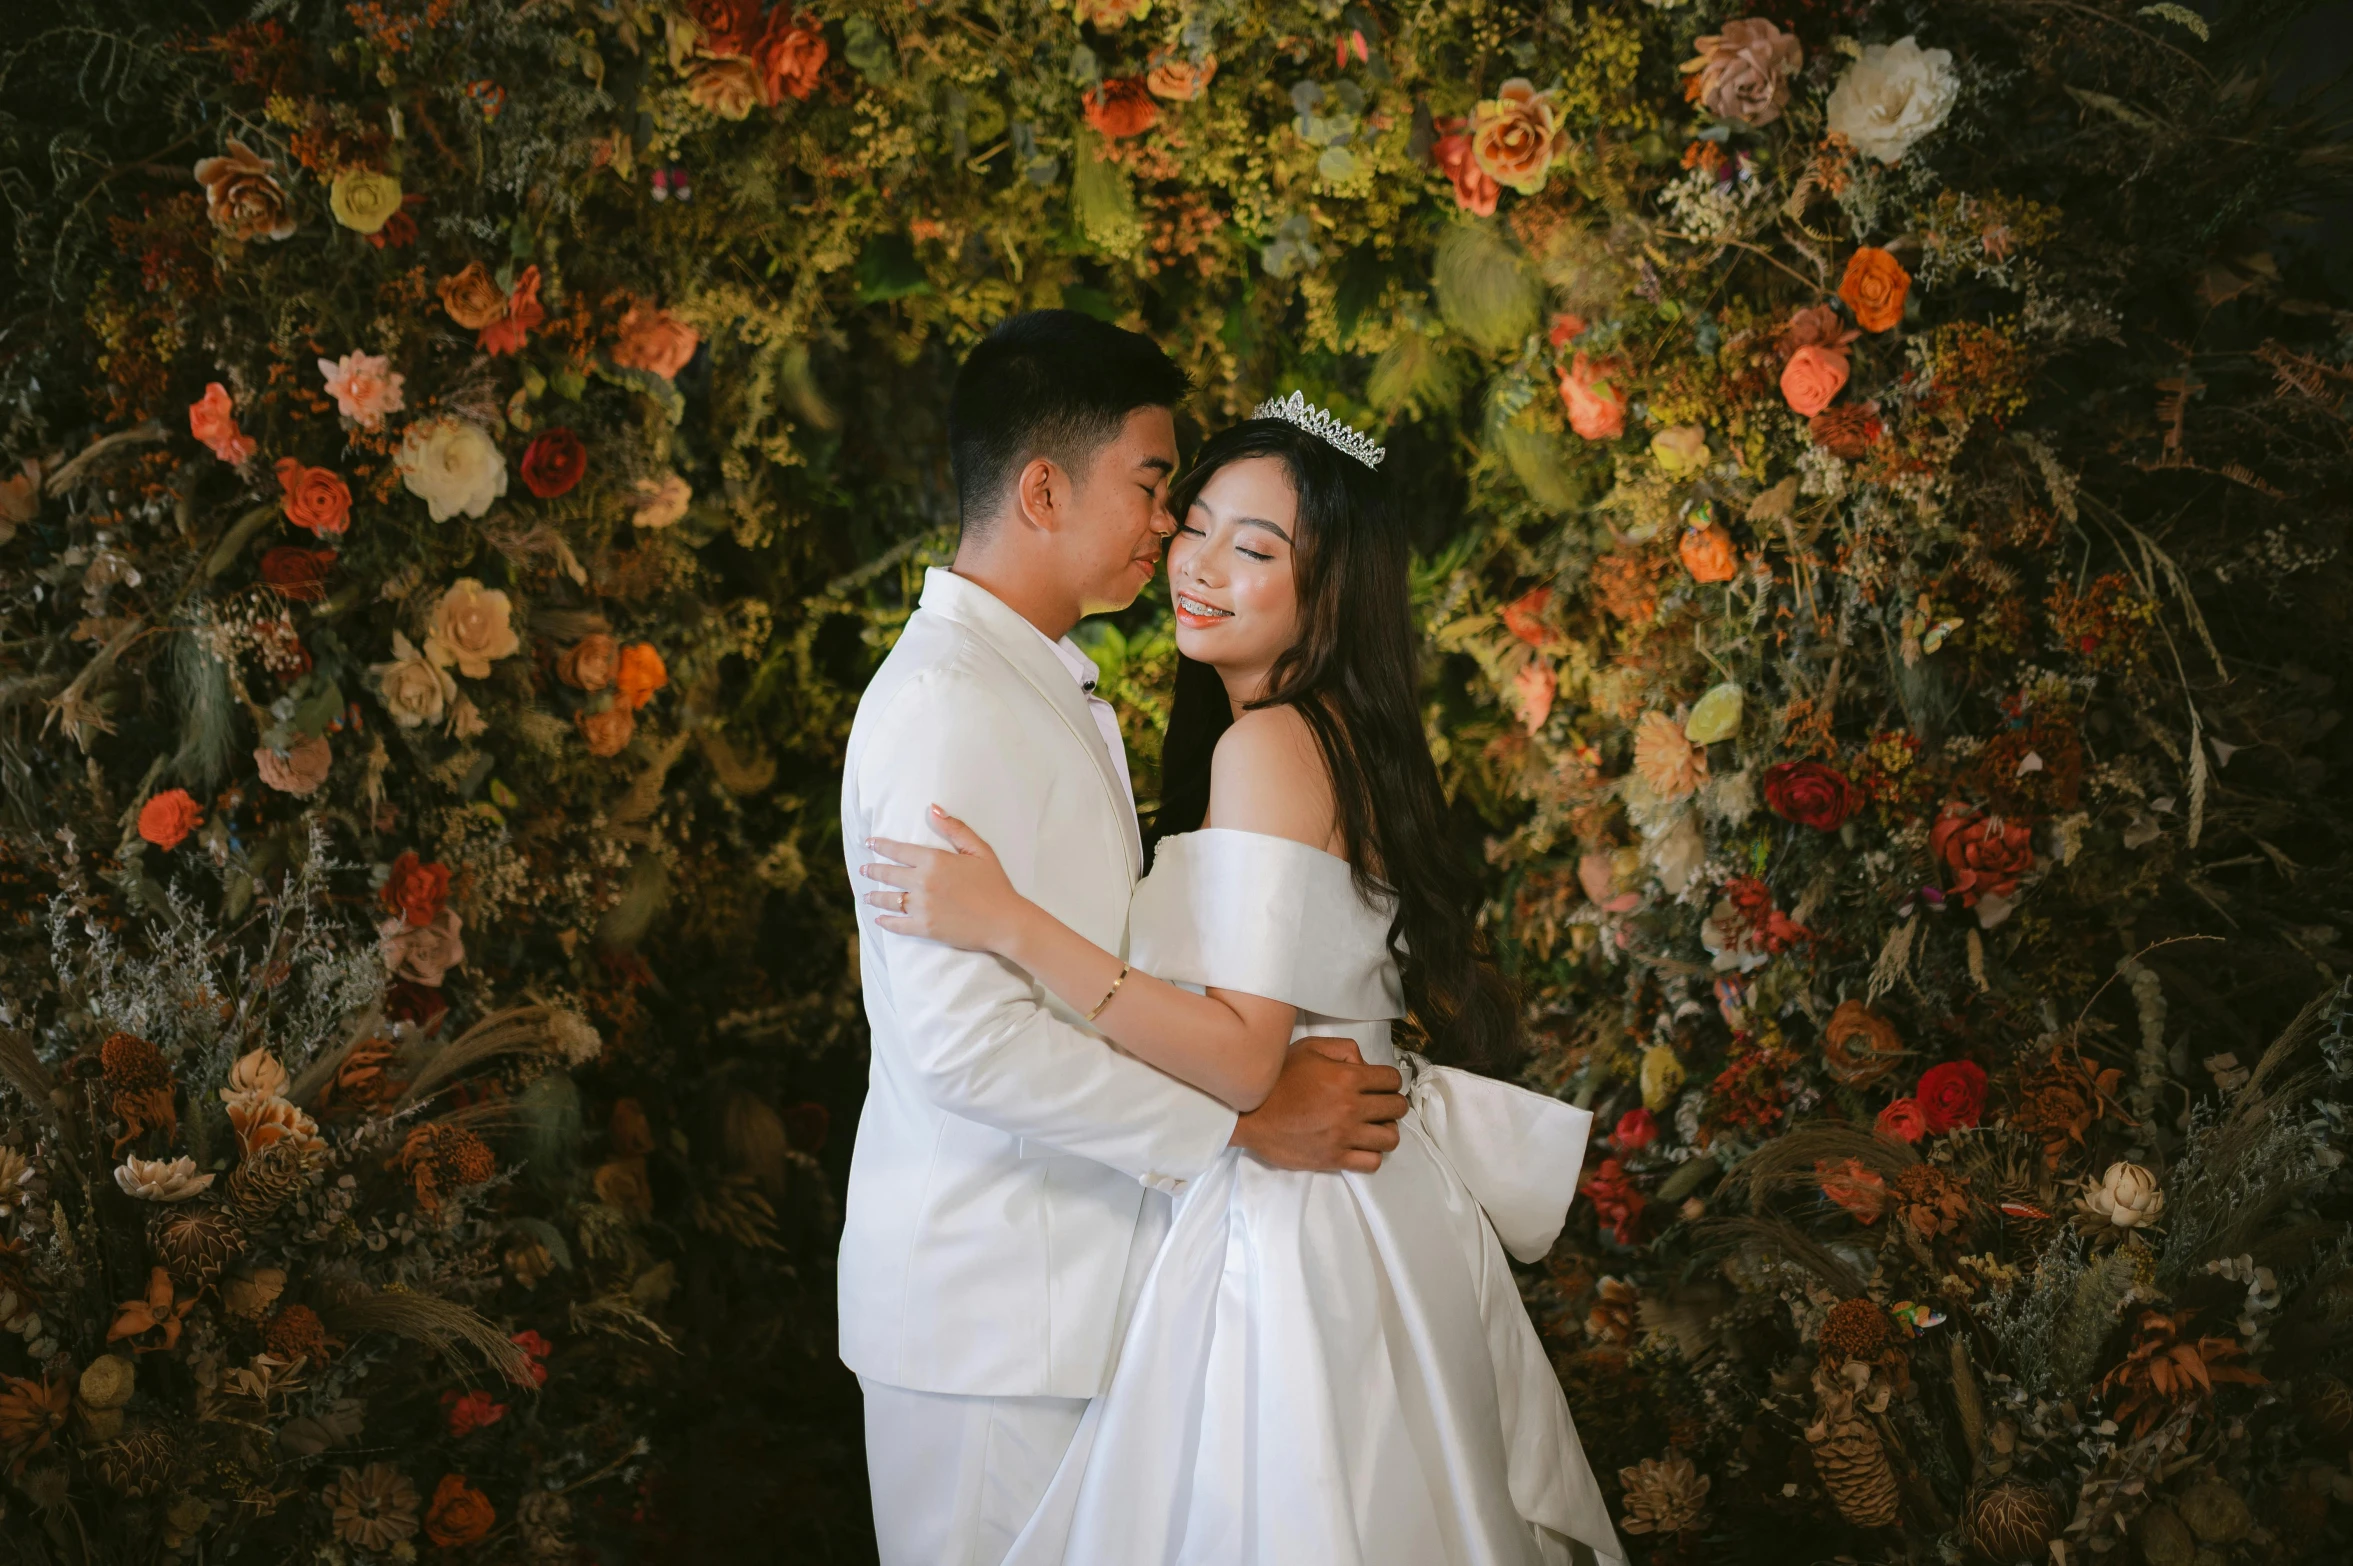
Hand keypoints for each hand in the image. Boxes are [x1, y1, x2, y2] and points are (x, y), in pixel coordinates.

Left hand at [861, 807, 1026, 953]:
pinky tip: (879, 919)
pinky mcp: (924, 927)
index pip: (898, 850)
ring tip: (867, 896)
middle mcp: (922, 882)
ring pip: (889, 899)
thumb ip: (955, 828)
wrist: (1004, 921)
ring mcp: (921, 906)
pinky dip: (885, 921)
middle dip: (872, 871)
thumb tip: (932, 808)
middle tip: (863, 870)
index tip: (869, 843)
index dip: (881, 846)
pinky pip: (897, 924)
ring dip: (874, 897)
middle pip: (888, 874)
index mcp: (934, 860)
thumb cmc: (995, 884)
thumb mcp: (979, 850)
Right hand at [1229, 1037, 1407, 1173]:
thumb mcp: (1309, 1048)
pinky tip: (1361, 1145)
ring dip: (1386, 1130)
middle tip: (1379, 1105)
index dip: (1390, 1080)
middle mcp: (1351, 1107)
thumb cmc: (1278, 1078)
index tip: (1381, 1084)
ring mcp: (1344, 1136)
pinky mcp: (1334, 1158)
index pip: (1392, 1080)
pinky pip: (1372, 1162)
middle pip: (1396, 1108)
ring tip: (1372, 1127)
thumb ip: (1343, 1050)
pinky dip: (1372, 1154)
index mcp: (1347, 1077)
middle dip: (1392, 1103)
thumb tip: (1365, 1065)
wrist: (1248, 1112)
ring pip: (1390, 1138)